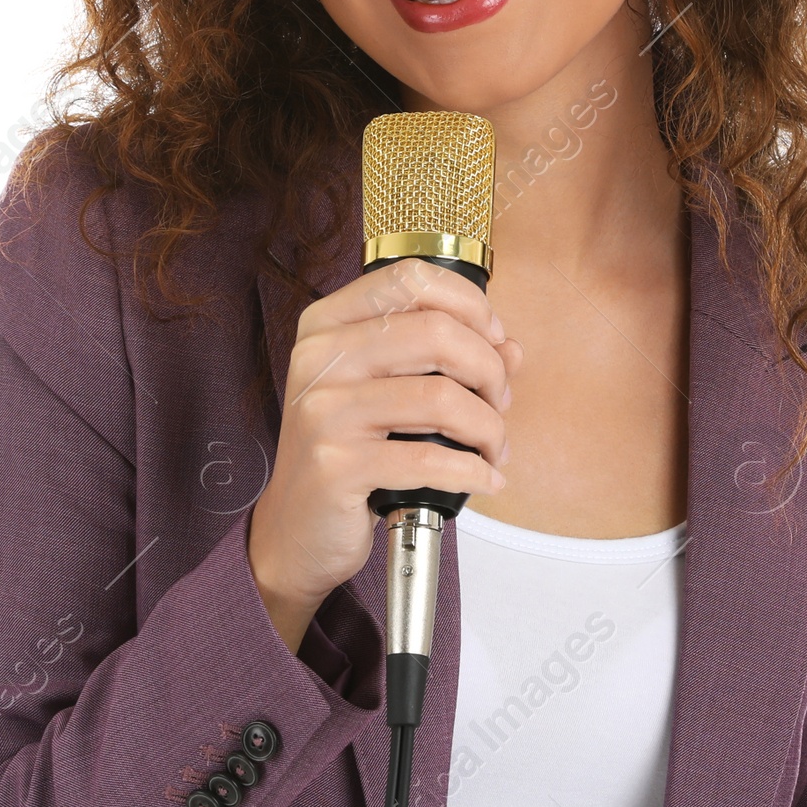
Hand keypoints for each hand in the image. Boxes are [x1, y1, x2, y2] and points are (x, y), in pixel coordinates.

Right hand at [246, 258, 523, 652]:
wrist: (295, 529)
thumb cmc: (345, 452)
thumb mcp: (385, 391)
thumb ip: (446, 359)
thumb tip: (511, 348)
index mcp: (328, 324)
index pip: (410, 278)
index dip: (469, 304)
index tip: (495, 338)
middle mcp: (320, 358)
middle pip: (436, 333)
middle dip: (489, 370)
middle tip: (499, 402)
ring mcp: (324, 411)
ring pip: (441, 398)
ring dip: (488, 427)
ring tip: (493, 447)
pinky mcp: (336, 465)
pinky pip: (429, 459)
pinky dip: (472, 471)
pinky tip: (484, 479)